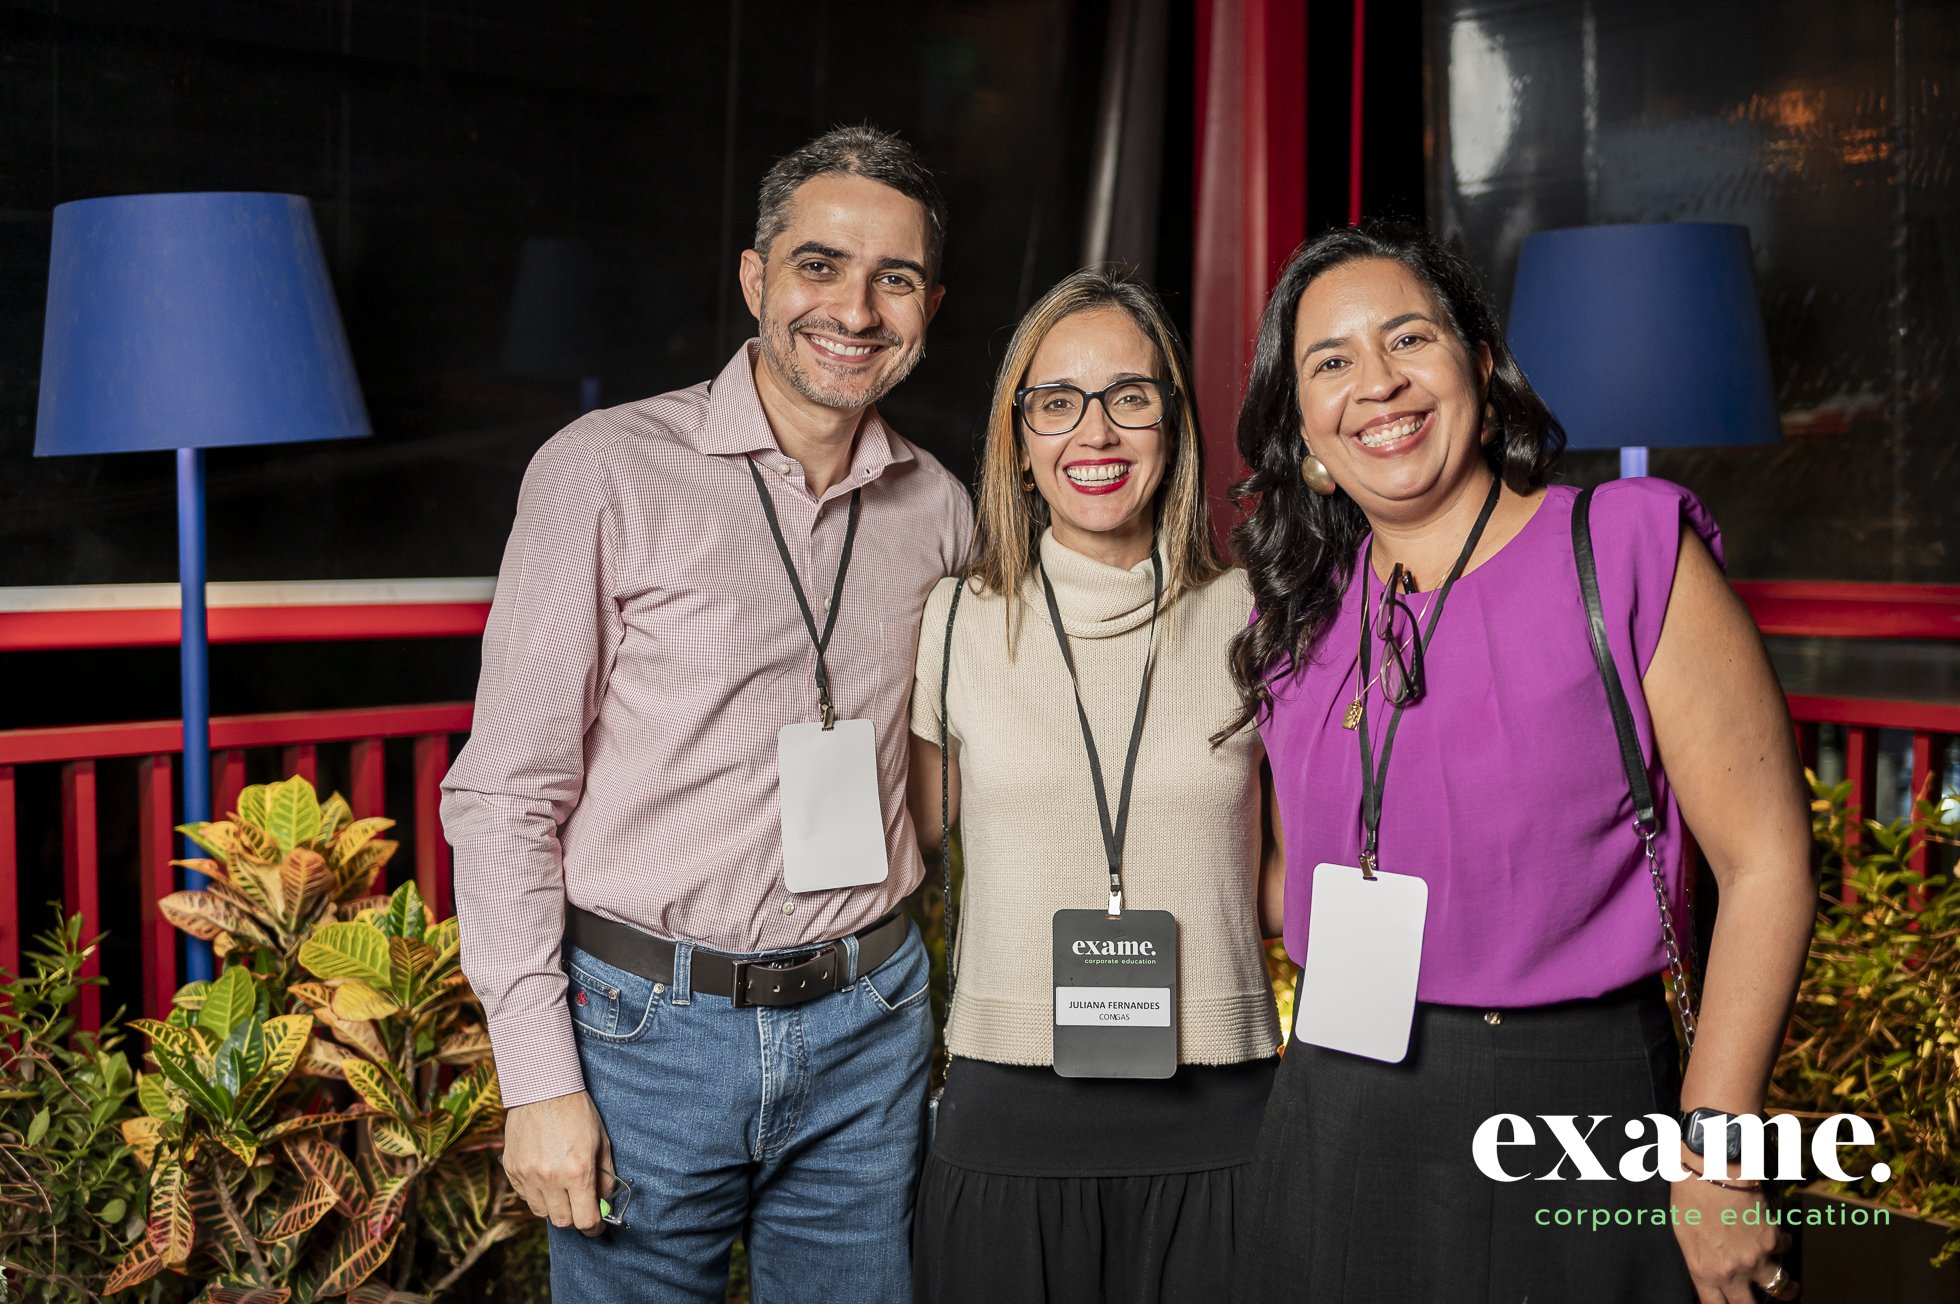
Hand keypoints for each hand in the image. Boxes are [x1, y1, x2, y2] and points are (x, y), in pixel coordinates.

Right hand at [502, 1090, 614, 1235]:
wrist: (543, 1087)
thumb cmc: (577, 1111)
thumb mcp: (602, 1142)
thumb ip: (605, 1176)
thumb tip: (604, 1201)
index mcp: (578, 1171)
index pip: (584, 1220)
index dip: (594, 1228)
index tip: (596, 1226)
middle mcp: (551, 1178)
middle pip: (562, 1221)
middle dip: (575, 1217)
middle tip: (580, 1205)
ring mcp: (527, 1174)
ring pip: (541, 1211)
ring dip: (554, 1206)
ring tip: (562, 1187)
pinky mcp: (511, 1169)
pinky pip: (524, 1195)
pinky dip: (536, 1193)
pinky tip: (544, 1175)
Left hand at [1670, 1173, 1791, 1302]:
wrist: (1711, 1171)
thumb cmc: (1689, 1198)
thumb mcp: (1683, 1235)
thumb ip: (1698, 1260)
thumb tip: (1707, 1271)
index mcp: (1704, 1271)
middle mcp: (1732, 1271)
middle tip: (1759, 1301)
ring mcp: (1756, 1258)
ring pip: (1780, 1288)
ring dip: (1786, 1288)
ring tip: (1790, 1287)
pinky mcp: (1773, 1240)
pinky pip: (1785, 1249)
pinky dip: (1782, 1244)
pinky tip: (1776, 1237)